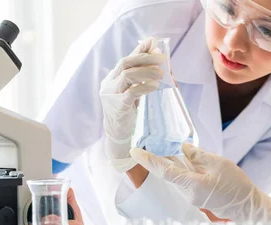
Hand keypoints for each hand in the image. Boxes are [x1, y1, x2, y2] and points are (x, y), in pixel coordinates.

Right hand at [100, 37, 165, 171]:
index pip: (126, 59)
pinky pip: (131, 93)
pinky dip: (144, 87)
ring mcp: (111, 95)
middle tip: (161, 58)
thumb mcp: (135, 93)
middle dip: (145, 58)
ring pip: (127, 75)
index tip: (153, 42)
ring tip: (161, 72)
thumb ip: (143, 77)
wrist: (119, 136)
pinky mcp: (117, 107)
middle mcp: (109, 84)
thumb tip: (160, 61)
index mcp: (112, 79)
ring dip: (146, 71)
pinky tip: (155, 86)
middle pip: (125, 63)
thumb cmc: (129, 113)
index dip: (140, 50)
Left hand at [130, 143, 270, 223]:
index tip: (135, 151)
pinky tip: (181, 158)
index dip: (148, 161)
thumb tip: (184, 149)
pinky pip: (184, 180)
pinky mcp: (196, 197)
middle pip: (168, 173)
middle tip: (144, 144)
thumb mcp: (220, 164)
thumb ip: (199, 155)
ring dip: (169, 163)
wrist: (248, 207)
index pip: (165, 171)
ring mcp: (191, 197)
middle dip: (156, 160)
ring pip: (176, 176)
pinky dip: (180, 169)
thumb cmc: (237, 186)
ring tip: (161, 147)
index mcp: (192, 185)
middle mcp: (187, 194)